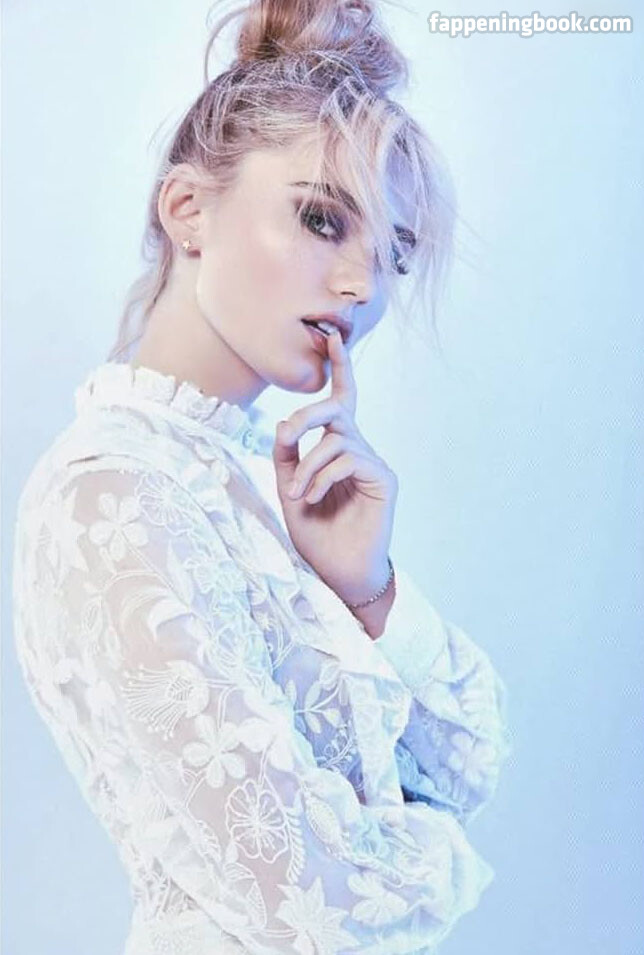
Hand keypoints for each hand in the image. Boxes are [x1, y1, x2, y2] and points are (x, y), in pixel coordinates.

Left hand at [272, 329, 397, 606]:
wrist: (339, 572)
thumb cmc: (316, 533)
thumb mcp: (290, 489)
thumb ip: (286, 456)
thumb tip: (285, 424)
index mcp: (338, 449)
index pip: (342, 401)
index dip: (340, 369)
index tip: (332, 338)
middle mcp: (359, 450)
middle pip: (337, 409)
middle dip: (307, 415)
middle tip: (287, 434)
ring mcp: (374, 463)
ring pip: (337, 437)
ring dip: (307, 463)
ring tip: (297, 493)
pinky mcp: (384, 479)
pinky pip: (348, 458)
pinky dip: (322, 476)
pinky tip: (313, 498)